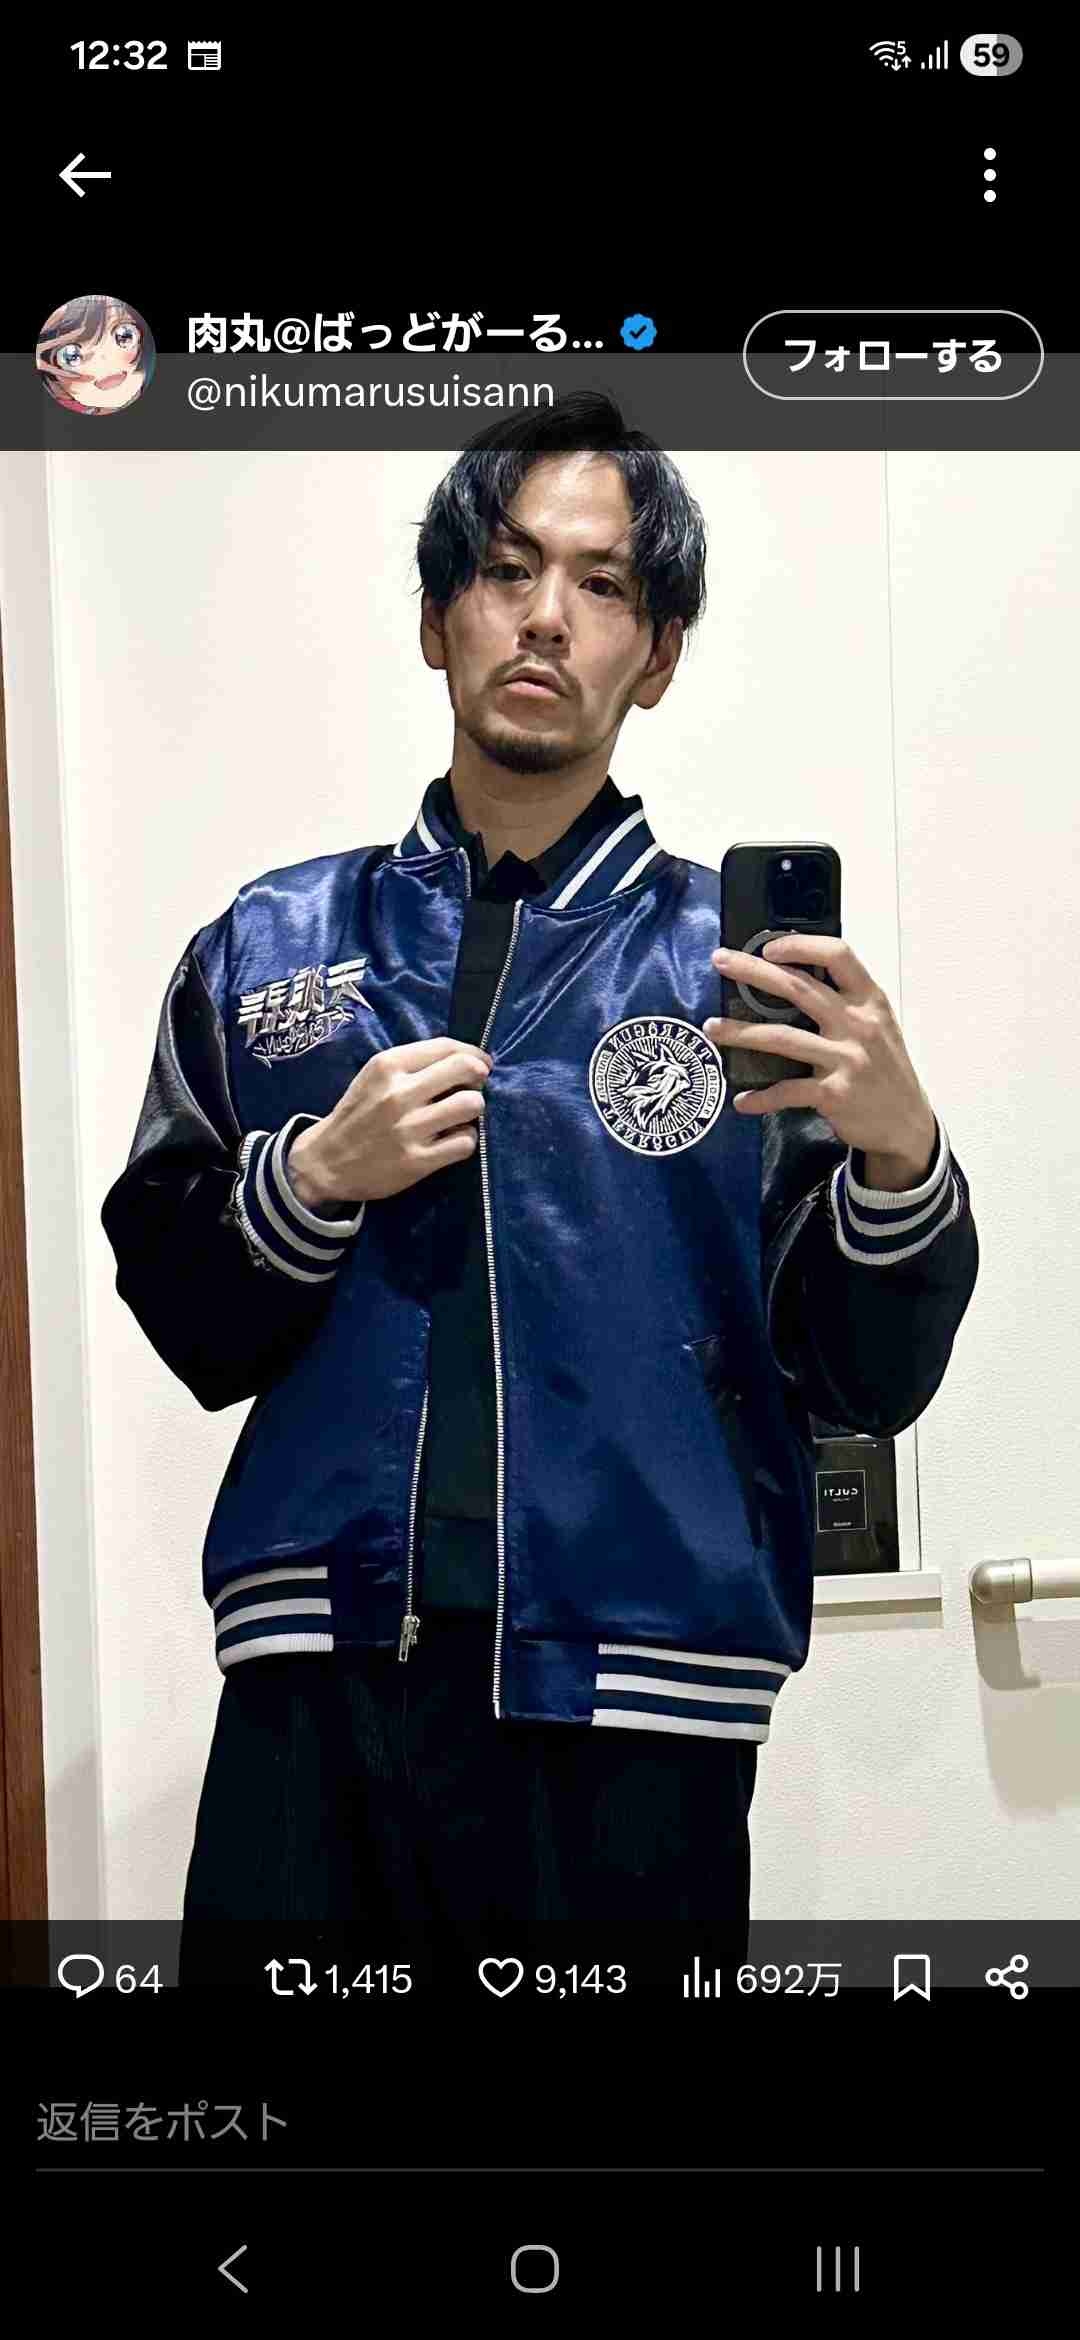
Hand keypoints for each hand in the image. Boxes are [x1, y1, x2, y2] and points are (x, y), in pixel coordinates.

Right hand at [289, 1037, 491, 1205]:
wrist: (325, 1162)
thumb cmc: (357, 1114)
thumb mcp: (374, 1076)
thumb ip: (413, 1065)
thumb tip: (465, 1060)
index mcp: (388, 1066)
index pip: (447, 1047)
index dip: (473, 1053)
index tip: (480, 1064)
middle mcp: (399, 1093)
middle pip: (466, 1070)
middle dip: (479, 1078)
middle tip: (473, 1088)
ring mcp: (409, 1128)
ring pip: (471, 1105)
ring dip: (473, 1109)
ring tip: (460, 1115)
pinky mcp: (417, 1161)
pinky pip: (465, 1142)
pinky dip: (465, 1139)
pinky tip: (451, 1139)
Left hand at [703, 934, 936, 1167]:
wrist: (906, 1122)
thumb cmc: (885, 1069)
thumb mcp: (878, 1025)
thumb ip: (844, 1002)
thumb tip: (792, 978)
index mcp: (869, 1001)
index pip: (838, 956)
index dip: (801, 945)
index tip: (769, 946)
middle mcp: (858, 1024)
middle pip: (799, 988)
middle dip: (753, 972)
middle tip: (721, 962)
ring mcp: (846, 1059)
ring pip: (782, 1038)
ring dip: (741, 1032)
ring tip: (712, 1027)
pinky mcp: (834, 1093)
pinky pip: (787, 1091)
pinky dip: (761, 1097)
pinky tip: (743, 1100)